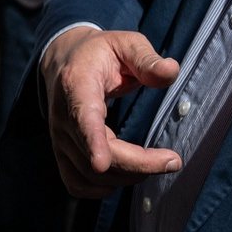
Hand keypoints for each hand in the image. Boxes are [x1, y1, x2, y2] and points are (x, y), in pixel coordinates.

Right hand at [40, 26, 181, 198]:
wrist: (63, 60)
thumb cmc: (100, 53)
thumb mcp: (125, 44)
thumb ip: (147, 59)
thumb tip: (171, 72)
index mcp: (77, 84)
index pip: (82, 116)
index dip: (92, 141)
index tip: (101, 163)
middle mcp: (62, 116)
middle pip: (96, 155)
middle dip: (138, 164)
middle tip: (173, 160)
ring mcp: (58, 137)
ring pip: (90, 175)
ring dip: (126, 176)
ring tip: (154, 162)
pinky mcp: (60, 153)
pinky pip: (77, 184)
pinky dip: (102, 188)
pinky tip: (125, 175)